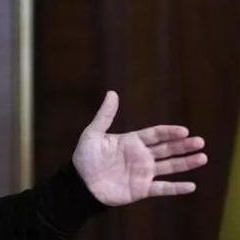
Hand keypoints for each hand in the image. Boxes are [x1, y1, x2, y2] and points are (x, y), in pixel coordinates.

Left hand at [72, 91, 207, 206]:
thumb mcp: (93, 133)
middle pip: (167, 149)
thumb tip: (112, 93)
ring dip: (186, 163)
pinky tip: (191, 186)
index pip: (156, 134)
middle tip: (200, 142)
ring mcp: (143, 173)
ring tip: (202, 157)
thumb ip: (105, 115)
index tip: (184, 131)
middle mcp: (141, 156)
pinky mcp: (142, 189)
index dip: (170, 132)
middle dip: (184, 145)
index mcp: (132, 141)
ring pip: (170, 167)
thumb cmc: (85, 157)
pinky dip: (177, 188)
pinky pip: (163, 188)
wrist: (80, 183)